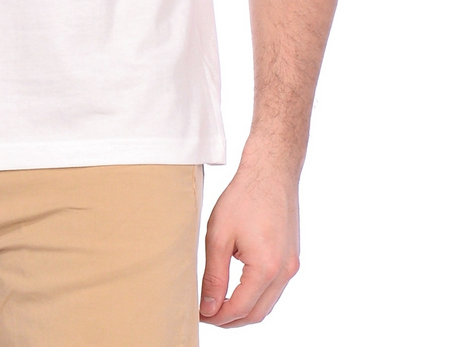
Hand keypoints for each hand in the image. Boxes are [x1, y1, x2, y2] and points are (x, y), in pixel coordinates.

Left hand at [199, 158, 300, 326]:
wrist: (271, 171)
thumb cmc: (244, 197)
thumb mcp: (219, 236)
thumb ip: (214, 276)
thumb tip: (208, 308)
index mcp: (266, 268)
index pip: (240, 308)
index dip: (217, 317)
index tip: (198, 314)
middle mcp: (284, 272)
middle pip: (257, 313)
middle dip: (231, 319)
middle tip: (207, 314)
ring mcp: (291, 265)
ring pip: (268, 302)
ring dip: (244, 309)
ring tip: (218, 303)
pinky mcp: (292, 257)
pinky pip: (274, 287)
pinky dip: (256, 294)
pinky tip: (237, 287)